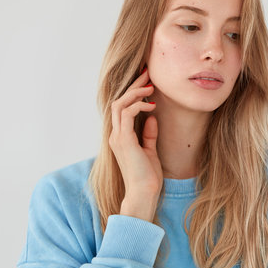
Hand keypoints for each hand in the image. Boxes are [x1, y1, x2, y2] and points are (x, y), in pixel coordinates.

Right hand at [109, 67, 161, 221]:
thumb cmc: (147, 176)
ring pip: (120, 104)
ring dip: (135, 92)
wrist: (144, 193)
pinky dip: (138, 105)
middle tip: (147, 74)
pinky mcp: (124, 140)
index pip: (122, 108)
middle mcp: (115, 135)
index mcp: (120, 137)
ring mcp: (117, 137)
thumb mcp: (149, 151)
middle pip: (119, 101)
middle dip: (133, 86)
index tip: (147, 82)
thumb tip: (152, 117)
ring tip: (150, 86)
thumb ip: (148, 134)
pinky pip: (126, 114)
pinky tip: (151, 105)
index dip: (133, 93)